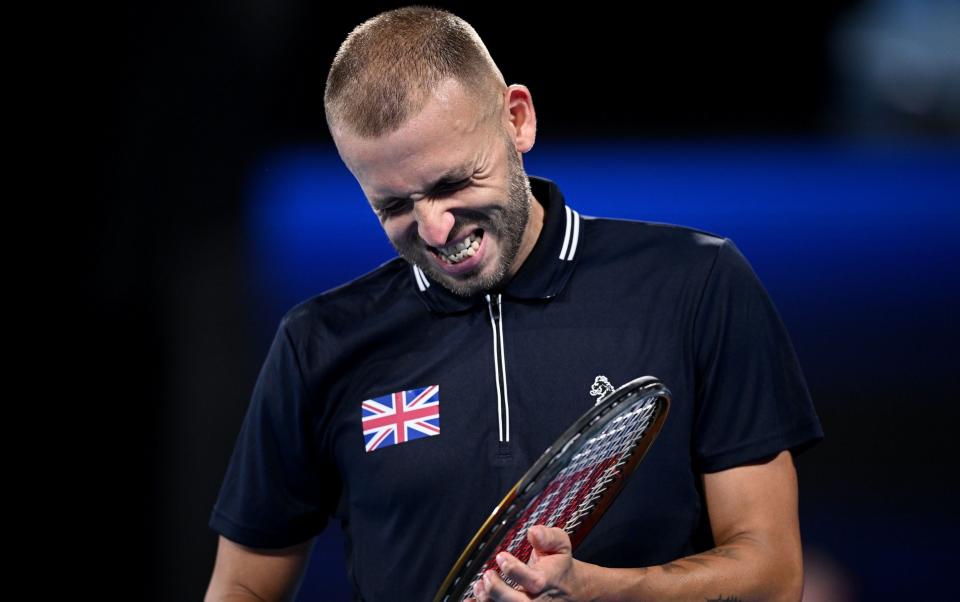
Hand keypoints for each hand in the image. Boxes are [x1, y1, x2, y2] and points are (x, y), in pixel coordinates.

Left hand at [467, 525, 593, 601]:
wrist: (569, 590)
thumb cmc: (558, 565)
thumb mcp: (560, 545)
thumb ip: (548, 536)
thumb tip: (533, 532)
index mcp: (546, 581)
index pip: (532, 581)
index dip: (512, 568)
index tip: (501, 556)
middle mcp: (536, 601)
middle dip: (497, 590)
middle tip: (487, 575)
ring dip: (486, 600)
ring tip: (478, 586)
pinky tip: (470, 600)